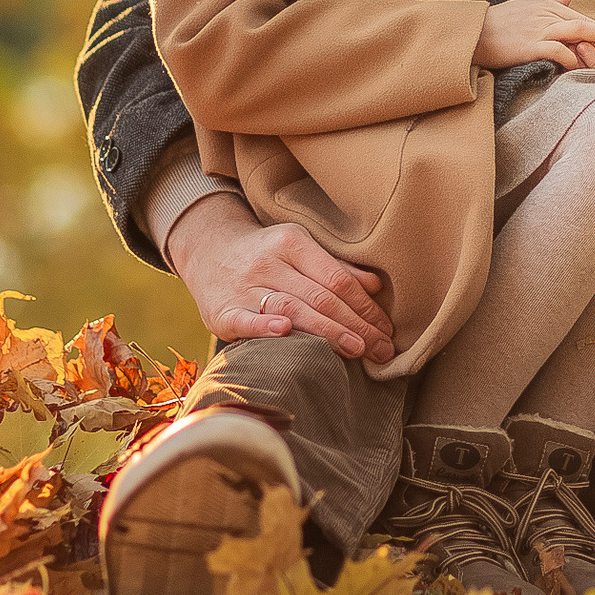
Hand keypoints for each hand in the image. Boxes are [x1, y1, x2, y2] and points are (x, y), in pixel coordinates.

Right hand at [167, 194, 394, 362]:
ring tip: (356, 350)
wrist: (207, 250)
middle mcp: (268, 264)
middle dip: (356, 325)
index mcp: (293, 243)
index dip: (365, 306)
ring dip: (327, 332)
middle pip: (320, 297)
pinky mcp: (221, 311)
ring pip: (291, 308)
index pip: (337, 280)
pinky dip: (264, 328)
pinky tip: (286, 333)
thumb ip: (335, 268)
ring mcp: (243, 287)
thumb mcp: (300, 248)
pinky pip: (245, 320)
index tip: (387, 329)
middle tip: (382, 349)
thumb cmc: (267, 254)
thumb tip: (376, 286)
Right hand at [476, 0, 594, 72]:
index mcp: (548, 7)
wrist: (473, 32)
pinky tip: (586, 68)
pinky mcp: (530, 46)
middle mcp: (547, 15)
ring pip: (578, 33)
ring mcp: (539, 30)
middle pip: (586, 24)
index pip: (583, 18)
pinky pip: (559, 51)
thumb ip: (551, 0)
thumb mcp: (528, 6)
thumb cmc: (499, 23)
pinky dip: (574, 58)